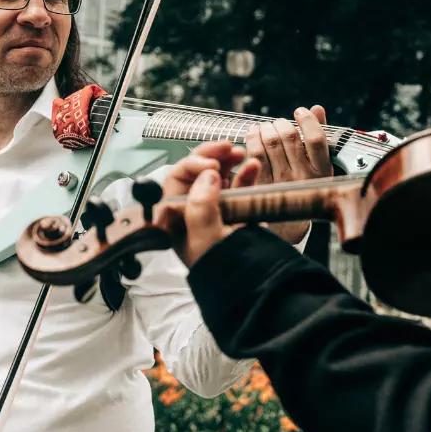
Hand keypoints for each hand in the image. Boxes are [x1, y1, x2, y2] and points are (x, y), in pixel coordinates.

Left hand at [161, 141, 254, 266]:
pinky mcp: (237, 210)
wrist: (254, 284)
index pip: (176, 180)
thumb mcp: (205, 239)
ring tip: (241, 154)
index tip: (212, 164)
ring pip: (217, 176)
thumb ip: (201, 205)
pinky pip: (238, 185)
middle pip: (196, 174)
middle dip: (211, 157)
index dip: (192, 166)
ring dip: (229, 161)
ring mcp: (216, 209)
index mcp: (177, 219)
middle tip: (226, 147)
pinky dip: (245, 173)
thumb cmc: (222, 267)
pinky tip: (252, 166)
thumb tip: (208, 175)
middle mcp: (193, 212)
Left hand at [243, 105, 332, 243]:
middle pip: (290, 137)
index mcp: (321, 172)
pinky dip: (252, 138)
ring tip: (266, 128)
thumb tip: (317, 109)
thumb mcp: (319, 168)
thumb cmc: (304, 191)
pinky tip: (253, 134)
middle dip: (282, 124)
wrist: (288, 227)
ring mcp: (280, 181)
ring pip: (270, 142)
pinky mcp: (260, 184)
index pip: (316, 140)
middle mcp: (302, 177)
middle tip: (279, 124)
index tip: (300, 112)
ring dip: (266, 128)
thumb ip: (318, 138)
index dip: (307, 120)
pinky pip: (253, 153)